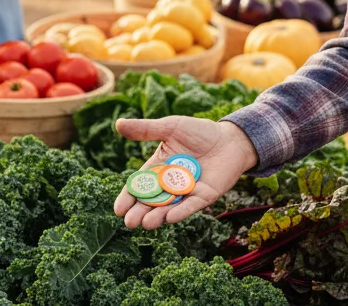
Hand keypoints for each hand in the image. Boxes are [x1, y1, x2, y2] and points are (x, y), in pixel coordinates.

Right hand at [112, 117, 258, 230]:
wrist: (230, 138)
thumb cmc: (199, 131)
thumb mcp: (170, 127)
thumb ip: (146, 129)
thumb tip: (118, 124)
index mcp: (158, 168)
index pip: (139, 186)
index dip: (128, 198)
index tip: (118, 209)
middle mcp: (170, 184)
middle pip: (151, 201)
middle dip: (139, 213)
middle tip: (129, 222)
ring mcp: (187, 192)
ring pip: (169, 207)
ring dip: (157, 217)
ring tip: (146, 224)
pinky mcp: (204, 196)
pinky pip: (191, 206)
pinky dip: (181, 211)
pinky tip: (170, 217)